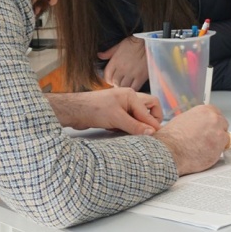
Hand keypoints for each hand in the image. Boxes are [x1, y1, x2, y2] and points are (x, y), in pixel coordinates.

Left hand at [47, 88, 161, 133]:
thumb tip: (152, 132)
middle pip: (148, 108)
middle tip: (148, 132)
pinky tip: (119, 131)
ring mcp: (121, 106)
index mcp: (131, 96)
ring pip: (137, 116)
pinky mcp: (114, 113)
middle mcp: (128, 99)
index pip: (150, 110)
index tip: (156, 136)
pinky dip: (127, 127)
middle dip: (149, 120)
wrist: (74, 111)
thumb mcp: (117, 119)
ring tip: (132, 133)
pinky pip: (128, 120)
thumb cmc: (94, 109)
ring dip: (137, 125)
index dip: (153, 124)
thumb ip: (135, 126)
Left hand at [99, 37, 148, 89]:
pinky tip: (133, 86)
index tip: (112, 80)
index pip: (107, 75)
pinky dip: (133, 89)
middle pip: (115, 82)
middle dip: (116, 83)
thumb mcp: (119, 45)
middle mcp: (122, 68)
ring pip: (123, 86)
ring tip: (126, 85)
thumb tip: (99, 55)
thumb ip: (109, 53)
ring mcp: (131, 73)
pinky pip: (134, 88)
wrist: (148, 43)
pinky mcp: (141, 77)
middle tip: (120, 83)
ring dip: (124, 86)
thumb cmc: (134, 43)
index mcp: (115, 61)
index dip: (108, 79)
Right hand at [154, 105, 229, 174]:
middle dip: (217, 132)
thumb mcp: (183, 120)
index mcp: (204, 110)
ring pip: (224, 137)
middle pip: (223, 124)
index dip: (213, 123)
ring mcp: (218, 132)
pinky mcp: (220, 146)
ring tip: (205, 148)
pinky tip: (206, 154)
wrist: (169, 150)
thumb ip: (196, 121)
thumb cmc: (171, 138)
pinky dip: (217, 152)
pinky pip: (223, 149)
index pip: (216, 113)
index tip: (211, 128)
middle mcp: (213, 119)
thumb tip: (199, 125)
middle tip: (208, 140)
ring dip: (218, 142)